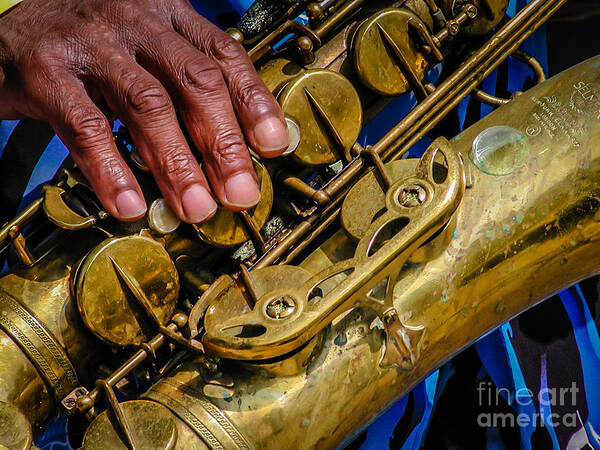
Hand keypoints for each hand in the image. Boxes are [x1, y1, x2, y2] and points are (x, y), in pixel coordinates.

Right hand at [0, 0, 288, 222]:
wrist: (6, 29)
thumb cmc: (90, 48)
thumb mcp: (144, 53)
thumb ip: (184, 89)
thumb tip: (230, 149)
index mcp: (168, 15)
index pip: (224, 56)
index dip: (253, 102)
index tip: (273, 145)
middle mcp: (136, 21)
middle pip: (195, 81)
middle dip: (223, 143)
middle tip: (240, 193)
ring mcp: (92, 43)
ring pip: (148, 105)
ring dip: (177, 163)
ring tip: (196, 208)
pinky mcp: (46, 71)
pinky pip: (87, 127)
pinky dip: (113, 170)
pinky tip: (131, 204)